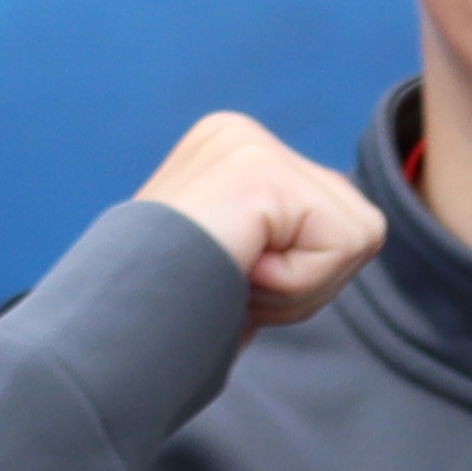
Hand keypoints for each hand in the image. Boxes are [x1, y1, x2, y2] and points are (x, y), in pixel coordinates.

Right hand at [140, 112, 385, 326]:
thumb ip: (288, 234)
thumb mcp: (240, 260)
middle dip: (307, 281)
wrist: (111, 338)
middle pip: (358, 224)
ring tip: (230, 279)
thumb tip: (355, 236)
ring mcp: (247, 145)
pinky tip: (237, 272)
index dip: (302, 275)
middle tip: (232, 285)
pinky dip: (298, 284)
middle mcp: (239, 133)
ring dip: (301, 288)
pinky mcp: (257, 170)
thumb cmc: (172, 317)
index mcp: (233, 151)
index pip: (340, 217)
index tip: (233, 279)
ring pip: (360, 236)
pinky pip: (343, 245)